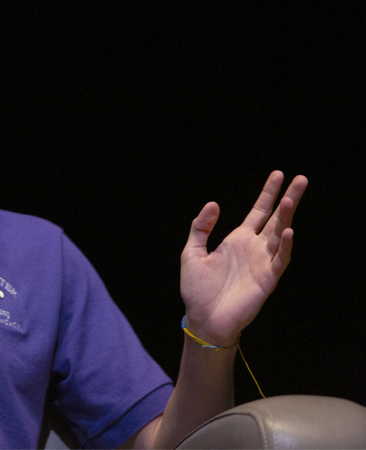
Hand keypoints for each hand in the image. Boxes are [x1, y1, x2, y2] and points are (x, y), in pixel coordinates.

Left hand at [180, 171, 307, 346]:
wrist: (203, 319)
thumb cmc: (197, 289)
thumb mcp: (191, 252)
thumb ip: (200, 227)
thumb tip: (214, 203)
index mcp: (237, 240)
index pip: (258, 212)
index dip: (268, 193)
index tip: (279, 174)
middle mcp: (253, 248)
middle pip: (275, 218)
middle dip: (288, 199)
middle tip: (301, 178)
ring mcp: (262, 263)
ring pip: (279, 234)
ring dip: (286, 217)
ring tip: (291, 198)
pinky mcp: (267, 279)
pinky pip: (280, 259)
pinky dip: (284, 246)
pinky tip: (286, 231)